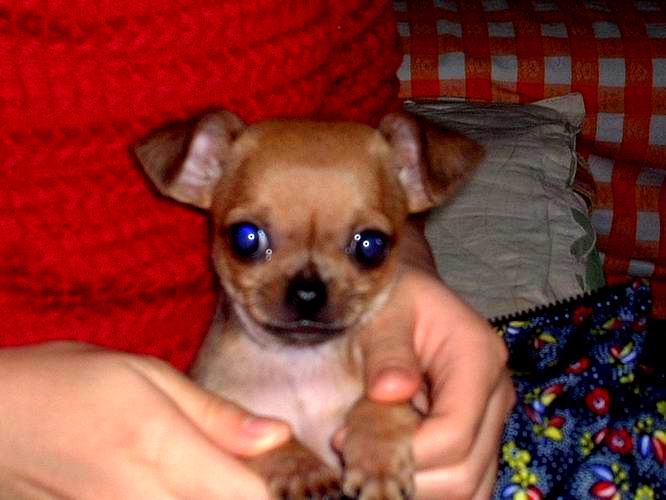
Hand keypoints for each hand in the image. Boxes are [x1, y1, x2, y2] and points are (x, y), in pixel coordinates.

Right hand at [0, 341, 290, 498]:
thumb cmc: (65, 383)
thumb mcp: (143, 375)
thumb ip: (213, 415)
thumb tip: (276, 436)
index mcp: (158, 445)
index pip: (248, 496)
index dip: (270, 486)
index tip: (268, 468)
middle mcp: (137, 497)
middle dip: (235, 495)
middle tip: (223, 470)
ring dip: (204, 499)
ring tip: (185, 473)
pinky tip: (160, 485)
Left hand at [360, 224, 515, 499]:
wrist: (412, 296)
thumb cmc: (395, 297)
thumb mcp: (385, 312)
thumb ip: (387, 351)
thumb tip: (388, 392)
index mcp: (477, 358)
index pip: (453, 434)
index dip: (404, 452)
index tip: (348, 441)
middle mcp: (495, 393)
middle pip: (464, 472)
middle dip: (406, 476)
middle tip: (354, 457)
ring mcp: (491, 418)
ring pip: (470, 488)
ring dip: (417, 487)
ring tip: (371, 461)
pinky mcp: (480, 434)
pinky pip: (468, 483)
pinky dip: (431, 487)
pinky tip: (394, 466)